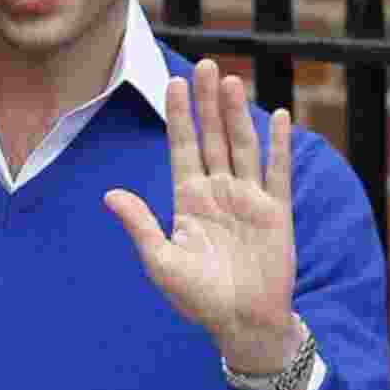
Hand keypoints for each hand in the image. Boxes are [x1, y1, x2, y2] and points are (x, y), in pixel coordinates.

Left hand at [104, 59, 301, 374]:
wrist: (242, 324)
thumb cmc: (197, 297)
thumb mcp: (161, 261)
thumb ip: (140, 225)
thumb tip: (110, 194)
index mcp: (188, 197)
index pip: (182, 145)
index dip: (178, 114)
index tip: (172, 81)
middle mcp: (218, 190)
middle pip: (212, 136)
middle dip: (207, 102)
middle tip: (204, 65)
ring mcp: (248, 198)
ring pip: (241, 145)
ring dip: (237, 113)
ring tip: (230, 81)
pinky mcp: (276, 212)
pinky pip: (277, 172)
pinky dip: (279, 144)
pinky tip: (278, 115)